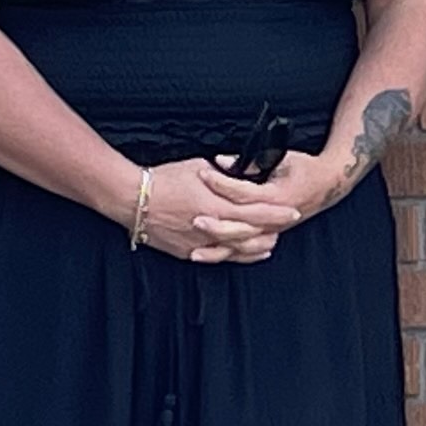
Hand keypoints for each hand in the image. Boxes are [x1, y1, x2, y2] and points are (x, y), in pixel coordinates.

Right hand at [132, 156, 299, 264]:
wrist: (132, 198)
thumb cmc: (163, 179)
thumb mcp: (199, 167)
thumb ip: (223, 176)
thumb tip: (239, 174)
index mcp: (218, 205)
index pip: (257, 212)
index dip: (277, 213)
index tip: (293, 211)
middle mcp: (212, 228)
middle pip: (252, 235)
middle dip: (272, 231)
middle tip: (286, 227)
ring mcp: (200, 244)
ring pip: (237, 250)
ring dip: (256, 247)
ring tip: (271, 243)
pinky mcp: (188, 252)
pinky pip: (217, 258)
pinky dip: (233, 256)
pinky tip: (242, 255)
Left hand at [175, 146, 336, 262]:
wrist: (328, 184)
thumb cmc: (304, 168)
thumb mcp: (281, 158)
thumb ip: (253, 162)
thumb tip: (223, 162)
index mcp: (276, 196)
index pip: (243, 192)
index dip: (221, 183)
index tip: (202, 174)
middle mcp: (275, 219)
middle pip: (240, 226)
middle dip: (215, 225)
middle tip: (193, 220)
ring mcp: (273, 230)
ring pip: (242, 246)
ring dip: (218, 249)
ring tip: (194, 251)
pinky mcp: (270, 235)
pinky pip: (248, 251)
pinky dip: (229, 255)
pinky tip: (212, 258)